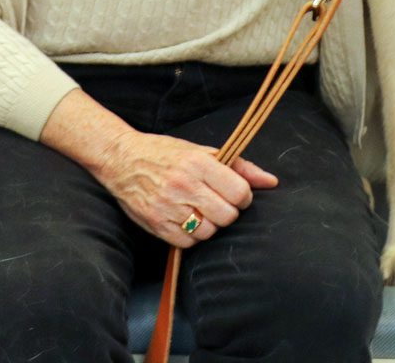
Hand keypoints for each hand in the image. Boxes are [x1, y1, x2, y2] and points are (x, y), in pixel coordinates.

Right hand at [95, 129, 277, 247]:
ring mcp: (168, 206)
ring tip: (201, 211)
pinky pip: (188, 243)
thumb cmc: (166, 153)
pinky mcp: (156, 224)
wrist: (123, 160)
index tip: (237, 194)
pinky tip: (187, 220)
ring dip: (210, 225)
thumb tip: (271, 181)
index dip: (243, 197)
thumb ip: (240, 167)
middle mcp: (184, 184)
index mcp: (198, 163)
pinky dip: (192, 236)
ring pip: (209, 232)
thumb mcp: (203, 151)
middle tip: (219, 203)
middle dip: (229, 212)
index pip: (239, 191)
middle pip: (226, 215)